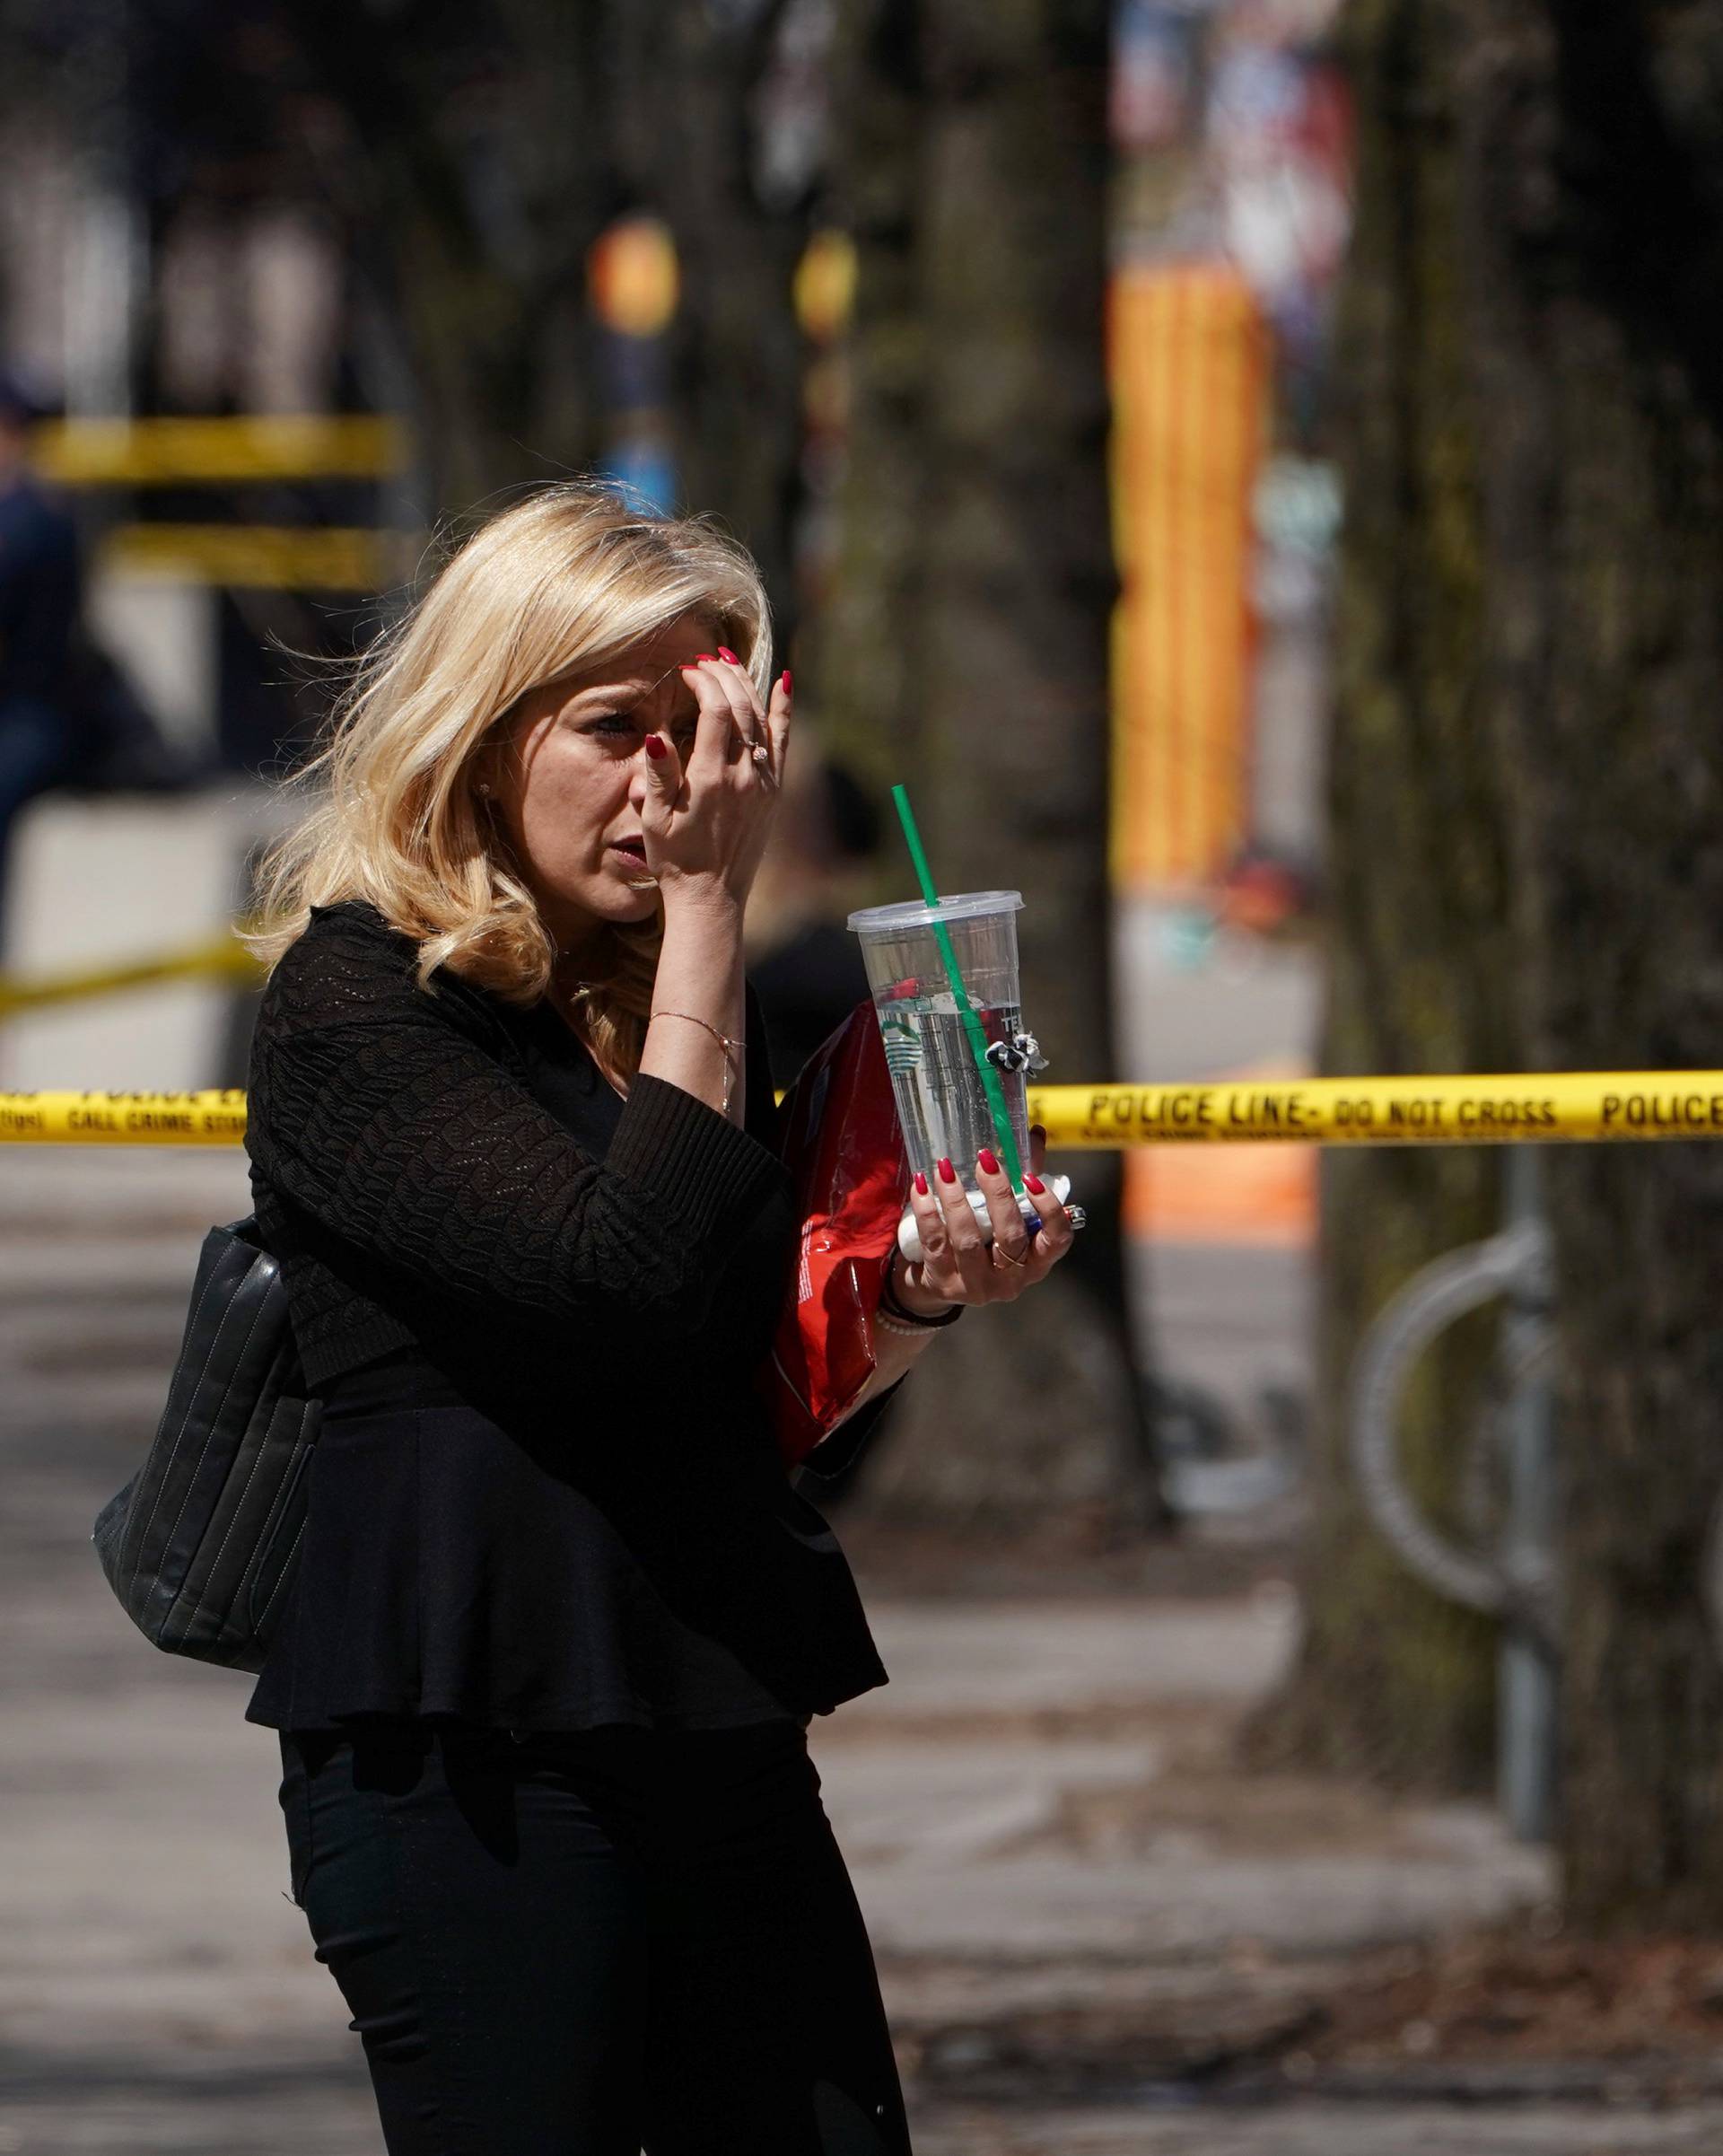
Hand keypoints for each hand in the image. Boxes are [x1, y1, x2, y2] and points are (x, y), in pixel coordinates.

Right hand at [640, 652, 790, 913]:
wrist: (711, 896)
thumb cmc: (675, 858)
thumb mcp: (655, 818)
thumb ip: (658, 773)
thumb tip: (657, 734)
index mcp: (710, 778)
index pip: (715, 711)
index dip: (704, 683)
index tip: (689, 671)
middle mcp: (743, 776)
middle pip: (741, 708)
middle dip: (724, 676)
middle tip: (706, 660)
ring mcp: (764, 783)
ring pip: (762, 720)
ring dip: (747, 685)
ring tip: (730, 662)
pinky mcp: (775, 791)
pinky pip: (783, 742)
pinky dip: (783, 710)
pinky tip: (784, 682)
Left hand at [896, 1126, 1074, 1312]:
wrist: (939, 1283)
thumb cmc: (984, 1241)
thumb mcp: (1007, 1215)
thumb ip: (1024, 1175)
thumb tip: (1034, 1132)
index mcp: (1036, 1261)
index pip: (1057, 1240)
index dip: (1049, 1210)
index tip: (1030, 1178)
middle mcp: (1010, 1280)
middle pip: (1010, 1237)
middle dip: (997, 1195)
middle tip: (985, 1160)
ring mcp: (976, 1286)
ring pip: (968, 1241)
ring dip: (956, 1200)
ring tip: (944, 1168)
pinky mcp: (943, 1284)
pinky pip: (935, 1244)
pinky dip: (928, 1213)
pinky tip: (921, 1187)